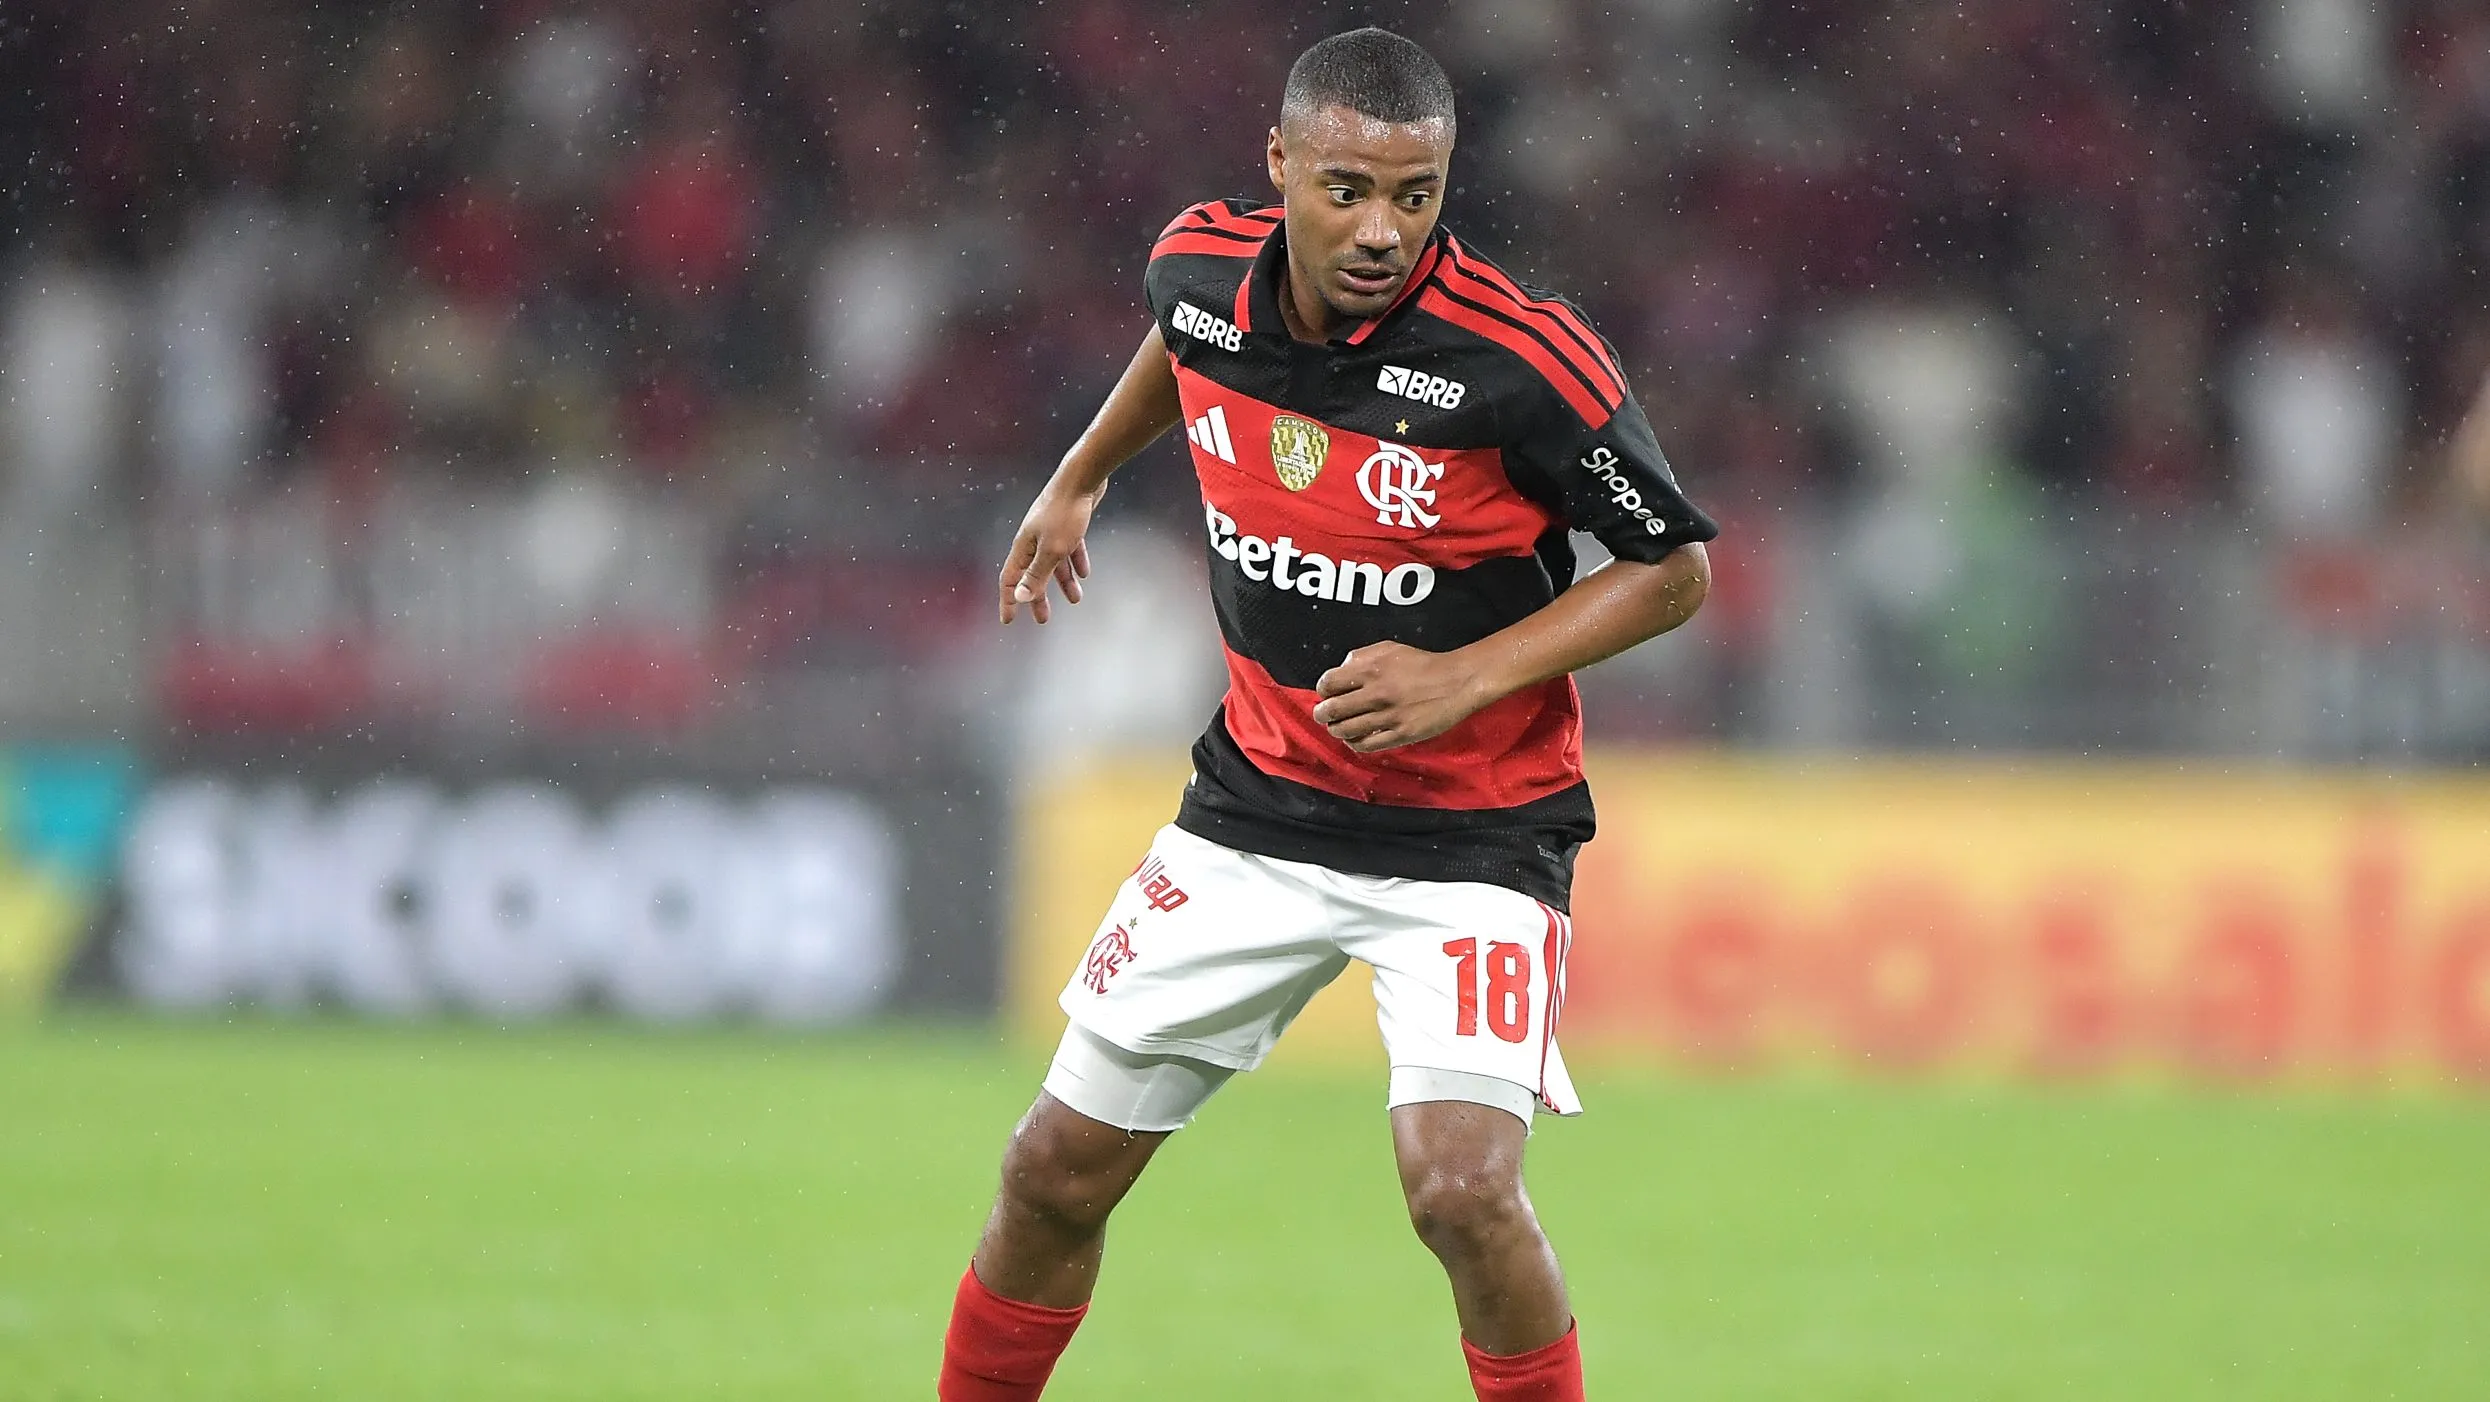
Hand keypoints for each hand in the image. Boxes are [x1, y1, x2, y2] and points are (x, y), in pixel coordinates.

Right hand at [997, 488, 1096, 623]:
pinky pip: (1070, 548)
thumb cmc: (1065, 514)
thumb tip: (1019, 597)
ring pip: (1054, 563)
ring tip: (1075, 599)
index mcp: (1023, 546)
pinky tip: (1085, 573)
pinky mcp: (1068, 523)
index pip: (1010, 579)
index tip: (1008, 620)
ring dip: (1063, 582)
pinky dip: (1075, 562)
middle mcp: (1033, 539)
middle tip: (1043, 619)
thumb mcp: (1052, 550)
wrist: (1083, 478)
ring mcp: (1050, 530)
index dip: (1008, 601)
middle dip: (1038, 597)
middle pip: (1032, 574)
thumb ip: (1036, 574)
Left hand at [1311, 642, 1488, 752]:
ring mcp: (1388, 716)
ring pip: (1345, 730)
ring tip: (1339, 727)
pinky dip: (1354, 743)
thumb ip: (1360, 656)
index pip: (1328, 684)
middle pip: (1331, 710)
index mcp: (1371, 669)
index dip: (1322, 691)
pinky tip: (1356, 738)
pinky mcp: (1400, 734)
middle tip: (1324, 715)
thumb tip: (1340, 670)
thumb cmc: (1423, 664)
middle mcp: (1376, 693)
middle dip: (1322, 714)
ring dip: (1336, 730)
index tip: (1326, 694)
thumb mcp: (1389, 648)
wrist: (1456, 681)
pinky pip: (1366, 745)